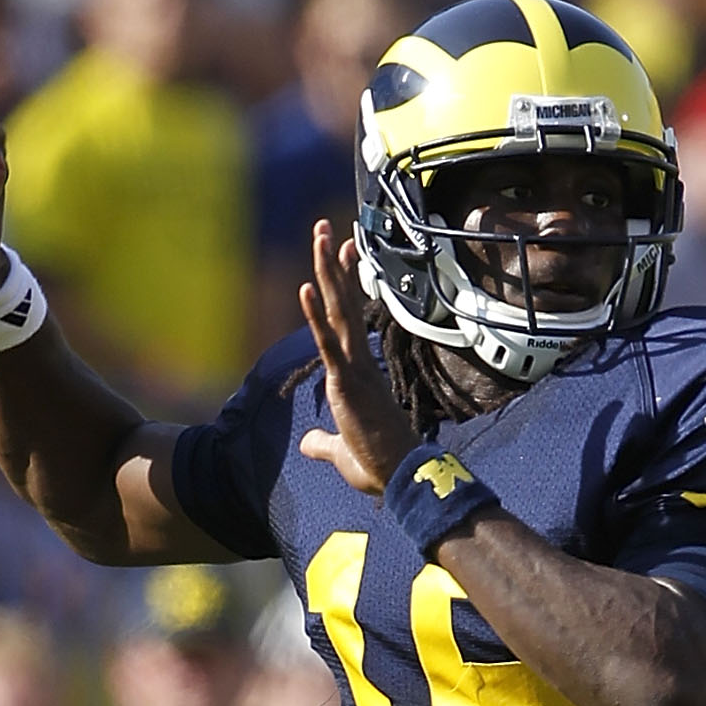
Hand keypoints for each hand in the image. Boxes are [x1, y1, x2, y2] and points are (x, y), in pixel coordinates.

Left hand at [297, 218, 418, 495]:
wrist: (399, 478)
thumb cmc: (378, 466)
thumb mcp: (340, 453)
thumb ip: (321, 442)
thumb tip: (307, 444)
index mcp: (359, 372)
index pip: (349, 317)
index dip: (345, 282)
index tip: (344, 251)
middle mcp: (359, 362)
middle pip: (344, 303)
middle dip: (333, 264)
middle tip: (326, 227)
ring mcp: (355, 369)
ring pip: (338, 312)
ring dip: (326, 273)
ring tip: (319, 237)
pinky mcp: (348, 383)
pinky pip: (329, 343)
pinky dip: (316, 316)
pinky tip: (305, 288)